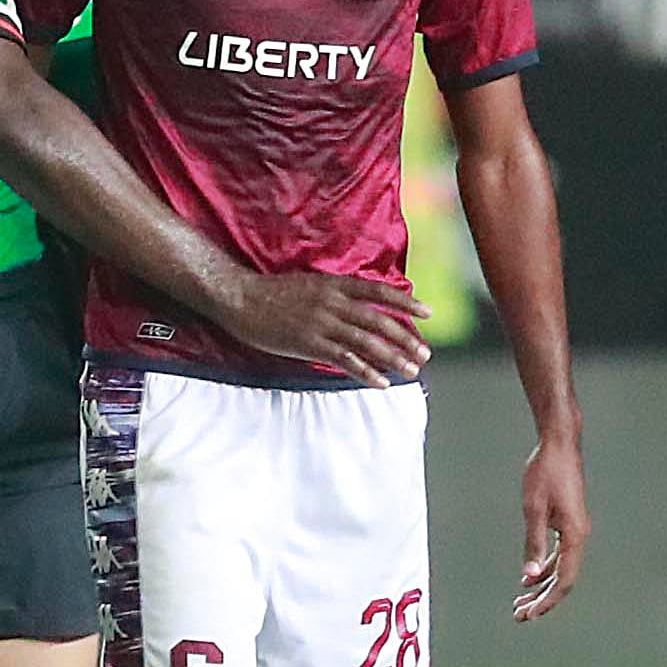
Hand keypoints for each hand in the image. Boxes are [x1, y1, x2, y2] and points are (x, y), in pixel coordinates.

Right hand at [216, 272, 430, 384]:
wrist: (238, 297)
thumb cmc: (270, 292)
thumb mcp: (308, 284)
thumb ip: (334, 294)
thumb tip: (358, 308)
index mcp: (334, 285)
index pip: (380, 292)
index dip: (406, 303)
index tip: (428, 314)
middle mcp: (333, 303)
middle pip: (380, 321)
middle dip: (406, 339)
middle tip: (424, 354)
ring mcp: (322, 324)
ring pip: (368, 343)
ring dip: (393, 358)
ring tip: (411, 371)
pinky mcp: (309, 343)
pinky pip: (345, 360)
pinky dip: (366, 372)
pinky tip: (381, 383)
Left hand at [515, 435, 588, 621]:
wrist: (558, 447)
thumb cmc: (544, 474)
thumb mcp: (533, 509)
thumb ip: (533, 543)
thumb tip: (529, 575)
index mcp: (575, 536)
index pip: (564, 580)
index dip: (547, 601)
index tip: (529, 615)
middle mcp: (579, 536)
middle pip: (564, 578)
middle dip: (542, 599)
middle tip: (520, 615)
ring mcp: (574, 530)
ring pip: (561, 568)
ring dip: (542, 586)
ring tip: (521, 602)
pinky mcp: (567, 523)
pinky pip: (558, 555)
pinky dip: (544, 568)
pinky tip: (528, 578)